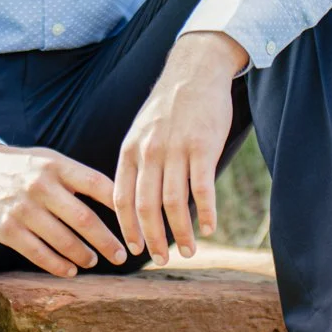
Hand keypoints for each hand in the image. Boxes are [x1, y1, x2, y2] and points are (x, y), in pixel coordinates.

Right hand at [0, 145, 127, 277]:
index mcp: (58, 166)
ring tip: (94, 261)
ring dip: (84, 255)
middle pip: (84, 219)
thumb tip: (121, 201)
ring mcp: (23, 209)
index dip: (121, 207)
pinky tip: (71, 269)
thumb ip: (80, 178)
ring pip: (63, 240)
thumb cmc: (25, 168)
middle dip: (107, 242)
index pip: (98, 185)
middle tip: (121, 256)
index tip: (136, 226)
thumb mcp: (52, 161)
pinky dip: (58, 265)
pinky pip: (39, 253)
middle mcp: (41, 186)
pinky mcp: (7, 229)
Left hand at [114, 31, 247, 263]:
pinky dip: (205, 212)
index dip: (127, 228)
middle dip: (152, 239)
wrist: (194, 71)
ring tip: (189, 251)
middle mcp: (149, 153)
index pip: (122, 198)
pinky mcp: (203, 147)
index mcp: (130, 151)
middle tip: (161, 260)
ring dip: (181, 232)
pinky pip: (202, 188)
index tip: (134, 249)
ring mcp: (176, 150)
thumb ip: (137, 162)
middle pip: (146, 206)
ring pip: (174, 202)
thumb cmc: (170, 107)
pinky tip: (209, 228)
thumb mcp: (141, 131)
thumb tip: (136, 199)